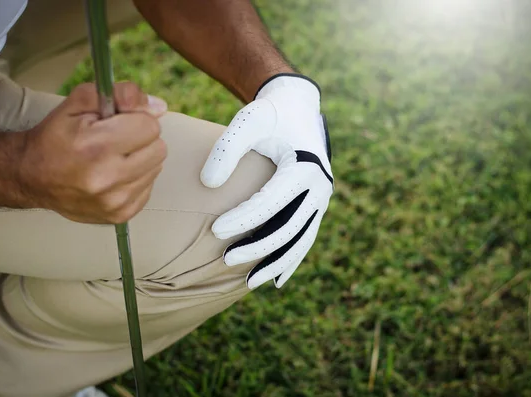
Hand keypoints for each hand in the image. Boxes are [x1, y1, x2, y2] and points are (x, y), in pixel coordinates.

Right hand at [19, 82, 167, 223]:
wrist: (30, 176)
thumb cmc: (56, 136)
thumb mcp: (80, 101)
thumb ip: (121, 94)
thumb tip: (159, 107)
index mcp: (96, 146)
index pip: (151, 126)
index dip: (136, 119)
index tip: (119, 122)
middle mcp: (107, 178)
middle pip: (159, 148)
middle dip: (141, 139)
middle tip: (117, 140)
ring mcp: (115, 201)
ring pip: (156, 168)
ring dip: (140, 159)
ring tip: (113, 158)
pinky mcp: (120, 215)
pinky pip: (149, 188)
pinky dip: (136, 179)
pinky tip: (114, 175)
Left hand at [201, 74, 333, 288]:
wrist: (297, 107)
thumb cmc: (269, 114)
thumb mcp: (247, 121)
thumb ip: (226, 149)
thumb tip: (208, 184)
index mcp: (305, 166)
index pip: (271, 202)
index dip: (243, 219)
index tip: (214, 231)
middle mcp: (320, 186)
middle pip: (288, 227)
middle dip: (258, 247)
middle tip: (226, 260)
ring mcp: (322, 198)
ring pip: (300, 239)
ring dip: (276, 263)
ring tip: (250, 283)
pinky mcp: (317, 204)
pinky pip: (305, 237)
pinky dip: (292, 259)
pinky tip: (277, 281)